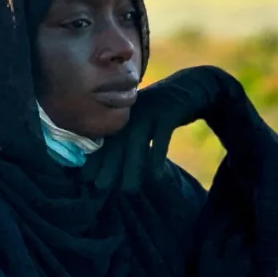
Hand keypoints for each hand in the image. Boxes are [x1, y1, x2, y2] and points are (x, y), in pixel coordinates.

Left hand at [85, 66, 240, 192]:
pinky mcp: (169, 112)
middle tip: (101, 187)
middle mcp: (132, 113)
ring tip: (129, 189)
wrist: (191, 86)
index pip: (105, 138)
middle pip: (118, 141)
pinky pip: (161, 137)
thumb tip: (112, 163)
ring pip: (137, 142)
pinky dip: (158, 157)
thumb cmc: (162, 110)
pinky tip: (156, 176)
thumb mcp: (143, 119)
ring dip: (132, 167)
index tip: (86, 178)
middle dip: (108, 165)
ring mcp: (150, 111)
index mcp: (123, 115)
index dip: (96, 157)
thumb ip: (128, 135)